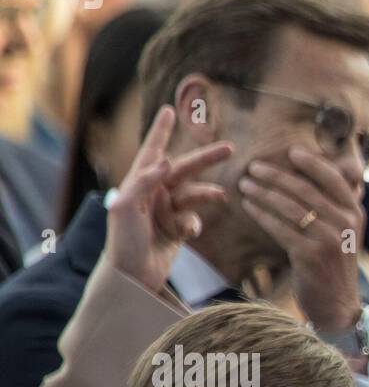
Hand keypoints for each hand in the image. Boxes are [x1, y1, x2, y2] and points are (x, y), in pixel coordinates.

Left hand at [105, 105, 231, 292]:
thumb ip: (145, 181)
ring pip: (194, 195)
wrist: (131, 276)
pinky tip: (189, 232)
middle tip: (229, 148)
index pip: (152, 150)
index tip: (169, 110)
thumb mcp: (126, 207)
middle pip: (184, 169)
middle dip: (206, 159)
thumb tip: (168, 160)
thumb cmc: (122, 241)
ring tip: (221, 196)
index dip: (161, 130)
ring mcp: (167, 212)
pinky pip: (193, 220)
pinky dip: (194, 224)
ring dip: (207, 194)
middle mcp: (154, 193)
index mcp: (139, 182)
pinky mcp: (177, 231)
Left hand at [235, 143, 364, 332]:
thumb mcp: (345, 234)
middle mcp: (345, 224)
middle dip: (276, 175)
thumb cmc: (334, 266)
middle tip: (254, 166)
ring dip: (263, 192)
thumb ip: (335, 206)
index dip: (311, 162)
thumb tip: (315, 174)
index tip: (290, 151)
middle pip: (305, 190)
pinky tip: (248, 206)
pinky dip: (261, 214)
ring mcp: (329, 240)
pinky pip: (280, 228)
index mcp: (355, 214)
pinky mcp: (310, 256)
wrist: (337, 305)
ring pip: (290, 207)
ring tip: (245, 184)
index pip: (333, 178)